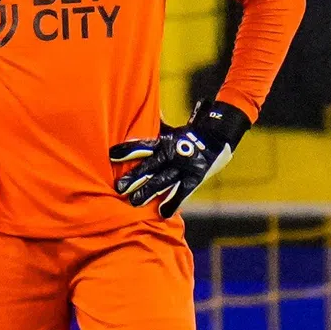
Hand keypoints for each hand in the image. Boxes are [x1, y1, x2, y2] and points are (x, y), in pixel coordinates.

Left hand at [109, 99, 250, 216]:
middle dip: (135, 177)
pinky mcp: (195, 178)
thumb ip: (153, 128)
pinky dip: (173, 204)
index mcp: (166, 141)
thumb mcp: (170, 130)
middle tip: (119, 187)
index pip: (144, 145)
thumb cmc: (188, 133)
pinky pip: (183, 192)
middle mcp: (173, 154)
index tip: (111, 155)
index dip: (128, 150)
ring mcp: (185, 167)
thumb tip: (136, 115)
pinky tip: (162, 214)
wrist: (219, 135)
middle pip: (151, 166)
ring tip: (134, 202)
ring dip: (149, 192)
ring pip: (164, 181)